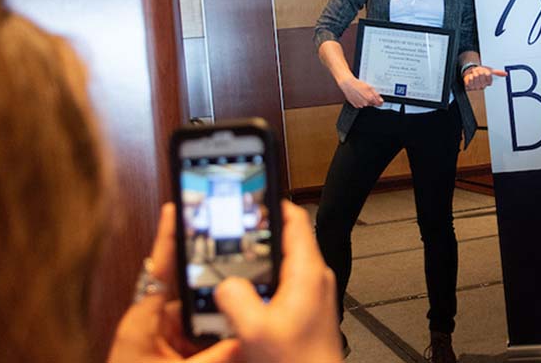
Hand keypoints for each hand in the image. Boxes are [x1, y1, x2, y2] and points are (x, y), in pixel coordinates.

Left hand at [107, 204, 239, 362]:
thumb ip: (216, 358)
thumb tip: (248, 340)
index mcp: (142, 321)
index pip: (160, 269)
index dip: (170, 238)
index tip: (176, 209)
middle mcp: (151, 326)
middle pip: (191, 294)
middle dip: (218, 290)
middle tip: (244, 280)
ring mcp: (162, 342)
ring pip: (201, 321)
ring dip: (222, 322)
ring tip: (245, 316)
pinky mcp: (173, 356)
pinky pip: (202, 341)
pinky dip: (219, 341)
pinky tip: (238, 339)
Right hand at [215, 201, 342, 362]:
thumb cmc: (298, 362)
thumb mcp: (256, 330)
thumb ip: (236, 298)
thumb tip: (225, 283)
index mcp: (307, 272)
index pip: (296, 219)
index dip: (274, 202)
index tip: (254, 194)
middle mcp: (315, 278)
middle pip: (287, 237)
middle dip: (260, 232)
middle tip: (236, 226)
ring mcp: (312, 292)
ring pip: (284, 261)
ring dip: (261, 258)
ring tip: (236, 258)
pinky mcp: (306, 308)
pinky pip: (283, 282)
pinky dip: (264, 280)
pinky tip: (246, 294)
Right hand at [338, 76, 382, 107]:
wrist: (348, 84)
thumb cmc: (358, 84)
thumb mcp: (370, 87)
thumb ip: (376, 95)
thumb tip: (381, 101)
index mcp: (370, 99)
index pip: (379, 104)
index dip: (379, 101)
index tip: (379, 100)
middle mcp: (365, 103)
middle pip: (372, 104)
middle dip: (371, 99)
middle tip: (367, 93)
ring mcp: (360, 105)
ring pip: (366, 104)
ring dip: (365, 100)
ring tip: (362, 93)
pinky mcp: (355, 105)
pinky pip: (360, 104)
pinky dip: (360, 101)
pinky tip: (358, 96)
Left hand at [463, 65, 506, 90]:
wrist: (470, 73)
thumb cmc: (480, 72)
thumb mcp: (490, 71)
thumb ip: (498, 72)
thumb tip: (506, 74)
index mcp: (488, 83)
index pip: (488, 75)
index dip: (486, 72)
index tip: (484, 71)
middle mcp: (482, 86)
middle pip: (481, 74)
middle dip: (479, 70)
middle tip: (478, 72)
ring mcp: (476, 87)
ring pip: (476, 76)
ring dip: (474, 73)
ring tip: (474, 74)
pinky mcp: (470, 86)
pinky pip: (470, 79)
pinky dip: (469, 76)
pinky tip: (470, 77)